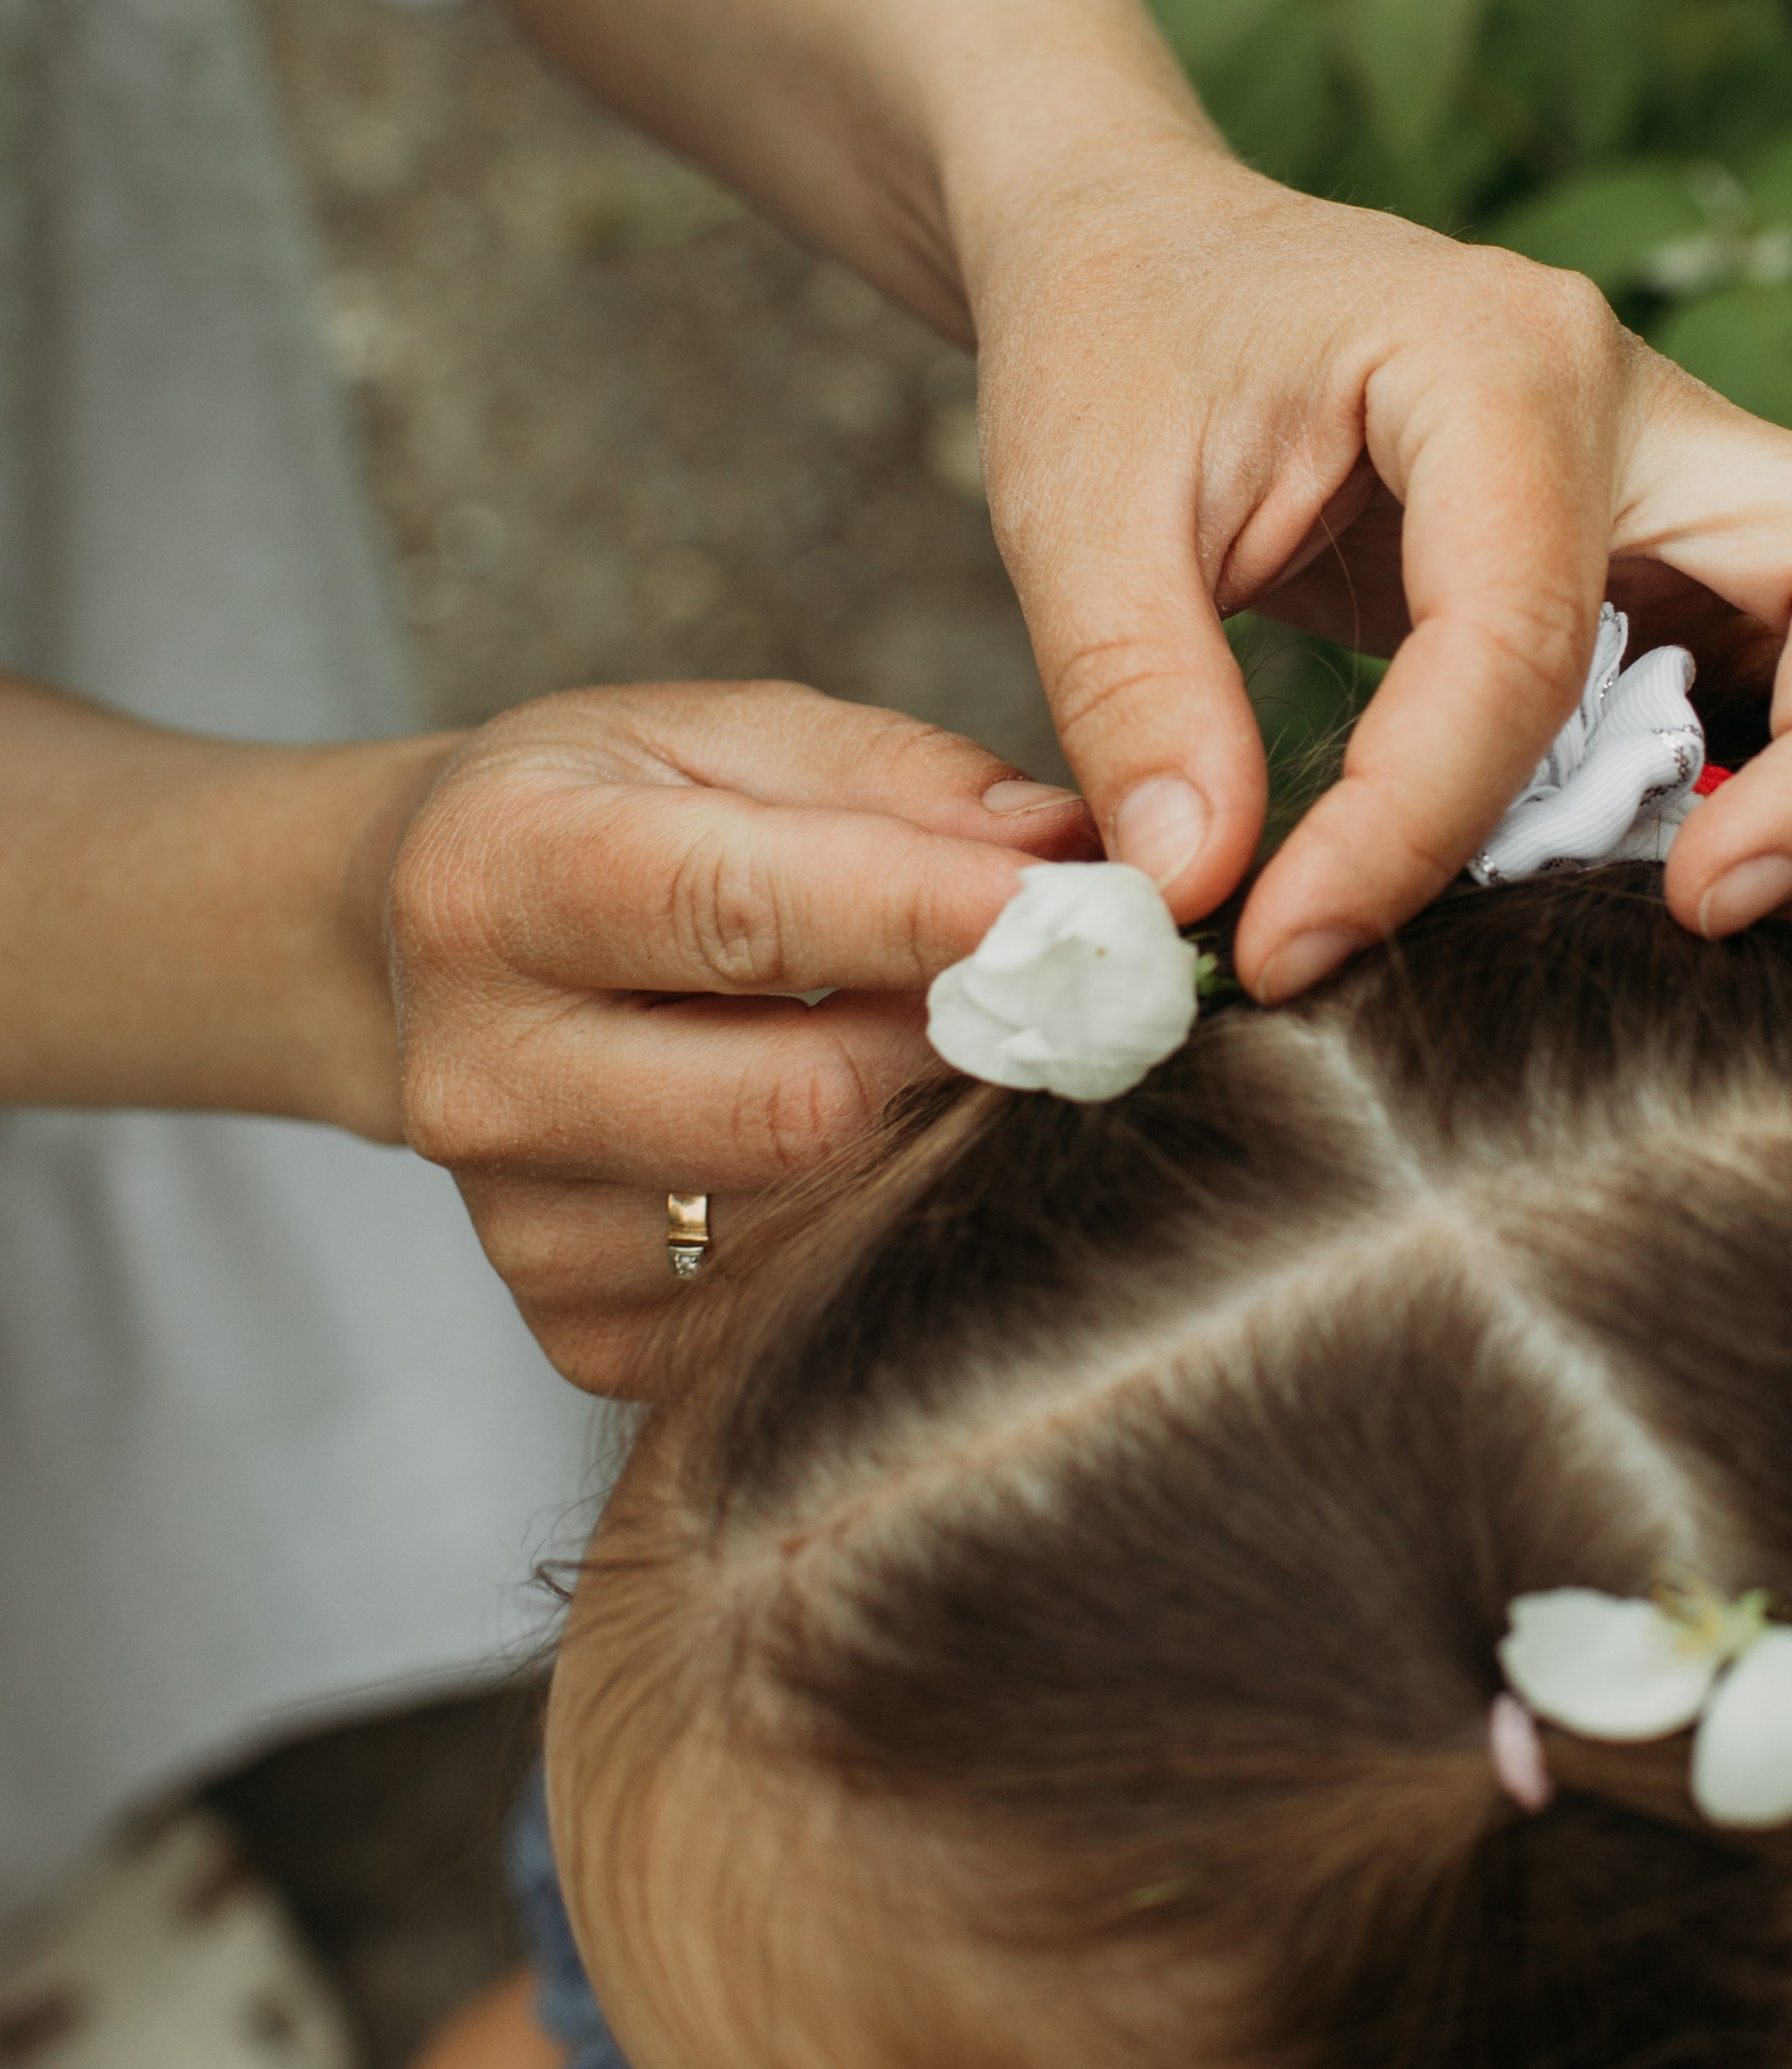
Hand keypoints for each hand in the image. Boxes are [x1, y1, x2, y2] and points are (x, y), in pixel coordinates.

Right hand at [386, 682, 1088, 1391]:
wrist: (421, 959)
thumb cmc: (605, 818)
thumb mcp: (721, 733)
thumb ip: (899, 781)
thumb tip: (1075, 859)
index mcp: (494, 878)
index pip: (745, 913)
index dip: (938, 919)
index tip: (1093, 911)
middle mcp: (480, 1074)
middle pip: (802, 1105)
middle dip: (970, 1048)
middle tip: (1073, 997)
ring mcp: (522, 1229)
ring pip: (821, 1223)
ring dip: (939, 1147)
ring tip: (978, 1062)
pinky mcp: (583, 1334)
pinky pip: (797, 1308)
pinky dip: (877, 1231)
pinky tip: (882, 1151)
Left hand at [498, 0, 1791, 1006]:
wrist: (1155, 256)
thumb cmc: (1123, 350)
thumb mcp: (1070, 506)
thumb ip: (1131, 695)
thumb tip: (1203, 895)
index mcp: (1501, 358)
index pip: (1522, 637)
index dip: (1419, 825)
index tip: (1293, 945)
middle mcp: (1647, 403)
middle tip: (1700, 918)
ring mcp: (1691, 469)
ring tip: (1767, 922)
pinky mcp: (1684, 542)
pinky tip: (1721, 878)